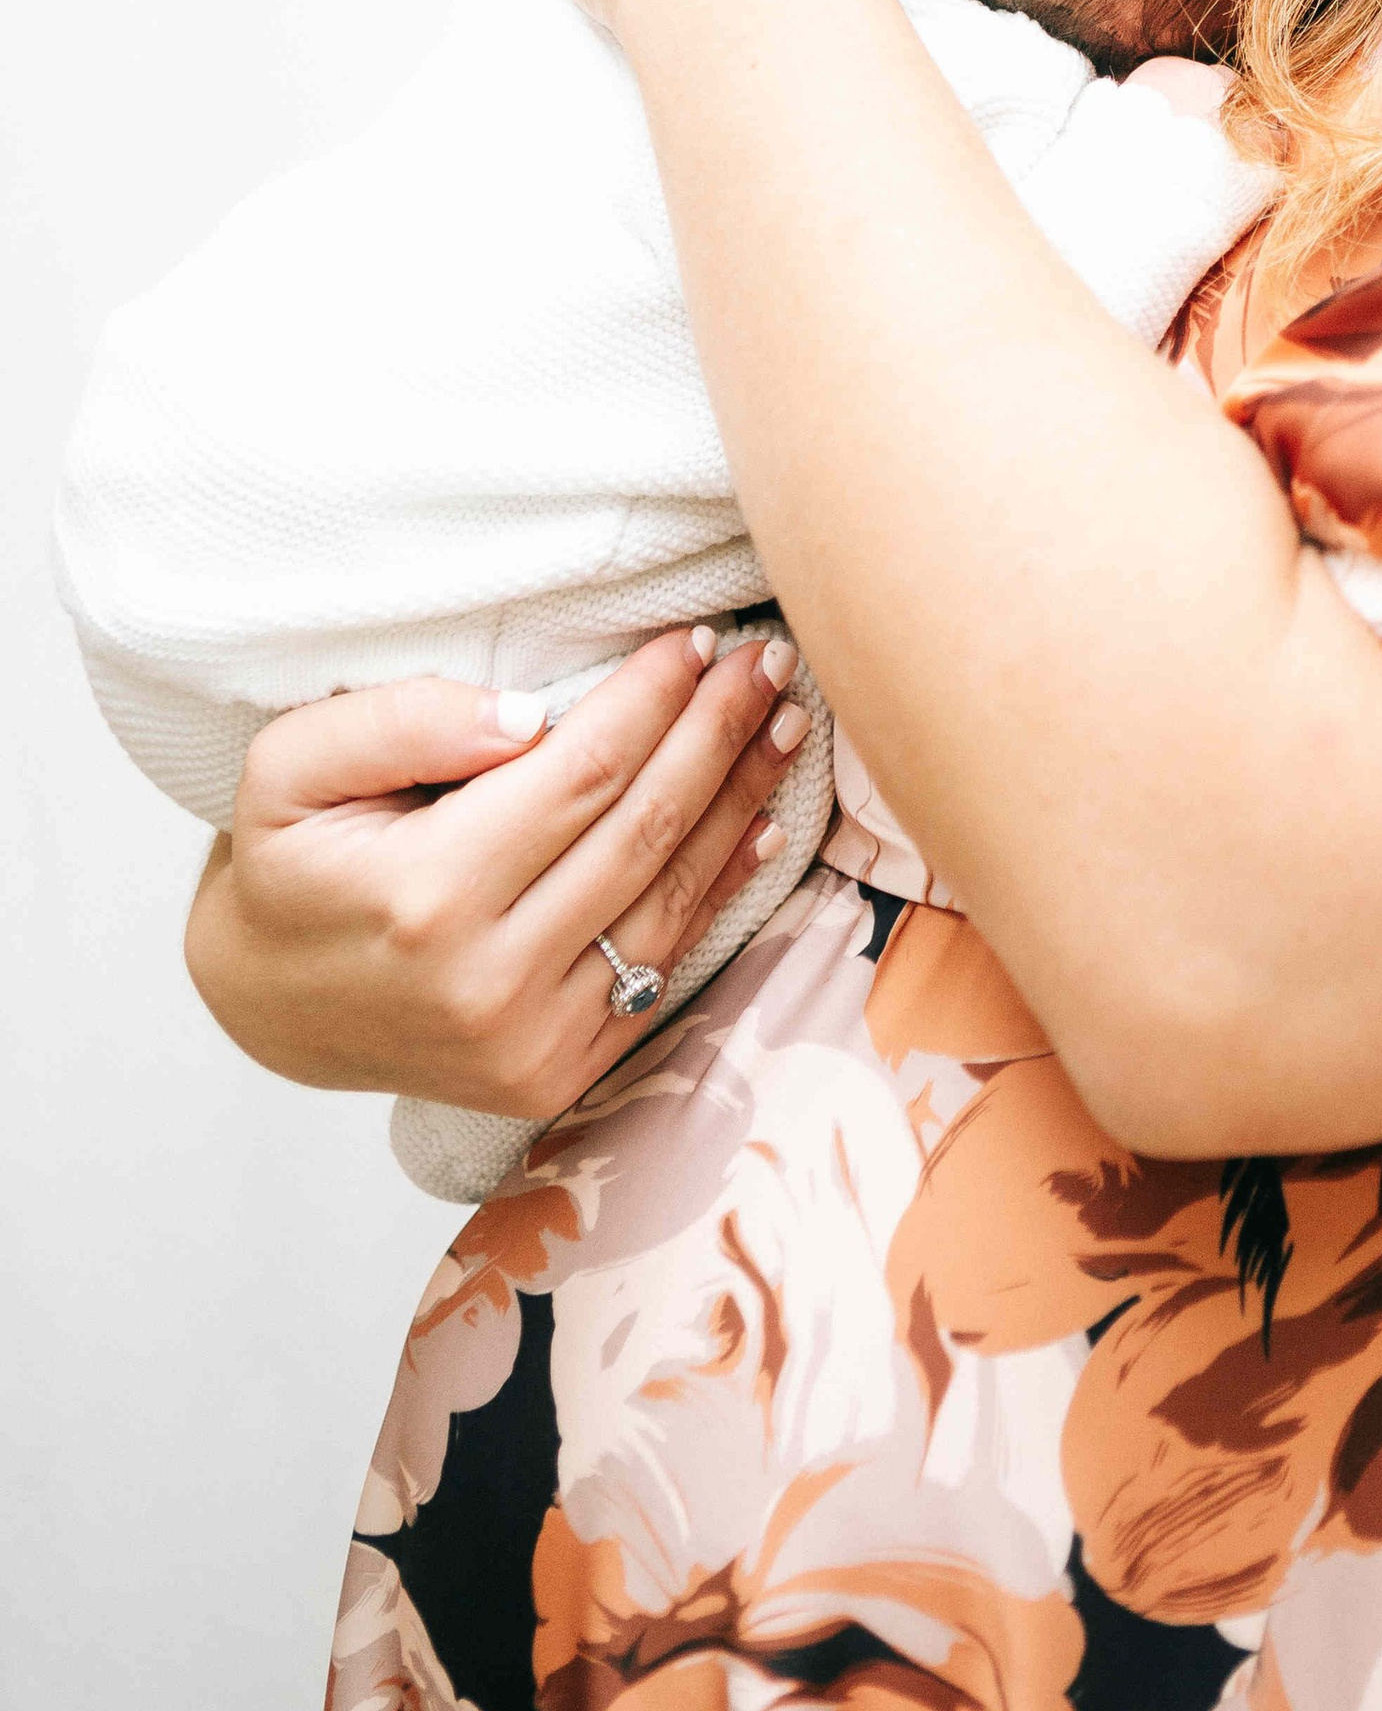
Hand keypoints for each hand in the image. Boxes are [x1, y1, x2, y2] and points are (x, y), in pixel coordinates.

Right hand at [184, 630, 812, 1120]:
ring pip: (671, 897)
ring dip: (741, 801)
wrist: (266, 1005)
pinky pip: (662, 965)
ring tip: (786, 724)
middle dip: (719, 733)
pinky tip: (761, 822)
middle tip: (770, 661)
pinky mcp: (557, 1073)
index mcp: (427, 896)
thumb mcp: (289, 767)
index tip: (697, 637)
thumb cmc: (287, 863)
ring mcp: (531, 1040)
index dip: (653, 698)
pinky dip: (721, 888)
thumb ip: (400, 722)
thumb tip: (530, 713)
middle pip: (643, 828)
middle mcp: (489, 980)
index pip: (582, 772)